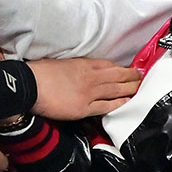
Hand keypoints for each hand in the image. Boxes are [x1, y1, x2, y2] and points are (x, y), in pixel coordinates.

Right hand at [27, 58, 142, 120]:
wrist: (30, 86)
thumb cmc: (40, 73)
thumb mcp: (61, 63)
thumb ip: (74, 67)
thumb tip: (80, 72)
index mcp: (84, 64)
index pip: (108, 64)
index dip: (120, 67)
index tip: (128, 69)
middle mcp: (91, 77)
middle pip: (117, 76)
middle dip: (131, 77)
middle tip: (141, 78)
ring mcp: (89, 93)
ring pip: (116, 90)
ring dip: (130, 89)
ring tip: (139, 89)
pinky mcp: (84, 108)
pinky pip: (106, 106)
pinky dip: (118, 104)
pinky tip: (126, 103)